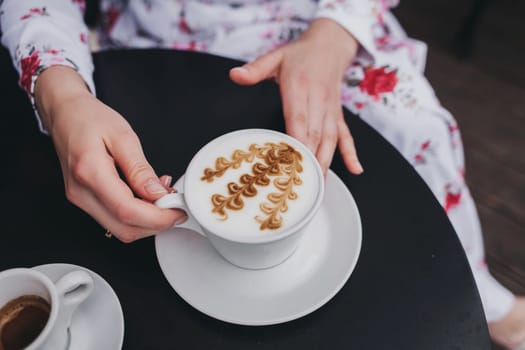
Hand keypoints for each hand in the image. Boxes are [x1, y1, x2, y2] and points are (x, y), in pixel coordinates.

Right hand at [35, 66, 184, 241]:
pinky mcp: (85, 200)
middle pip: (124, 229)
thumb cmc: (89, 118)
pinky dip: (136, 216)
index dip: (158, 217)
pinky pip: (114, 219)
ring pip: (120, 229)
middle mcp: (81, 193)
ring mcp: (81, 199)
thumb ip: (140, 169)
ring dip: (147, 221)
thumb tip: (158, 195)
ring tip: (163, 198)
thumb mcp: (123, 136)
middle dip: (156, 224)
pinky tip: (147, 197)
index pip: (127, 211)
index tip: (178, 211)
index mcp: (90, 173)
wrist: (64, 113)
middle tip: (176, 207)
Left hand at [230, 18, 362, 174]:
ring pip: (330, 139)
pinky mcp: (338, 114)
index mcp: (299, 87)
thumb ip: (255, 68)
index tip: (291, 161)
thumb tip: (235, 75)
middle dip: (309, 160)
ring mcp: (330, 109)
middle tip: (301, 185)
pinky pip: (346, 135)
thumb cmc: (300, 54)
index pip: (297, 118)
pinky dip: (351, 153)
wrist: (330, 44)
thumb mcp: (275, 56)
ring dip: (326, 163)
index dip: (296, 141)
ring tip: (319, 186)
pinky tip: (355, 169)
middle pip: (314, 134)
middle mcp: (318, 100)